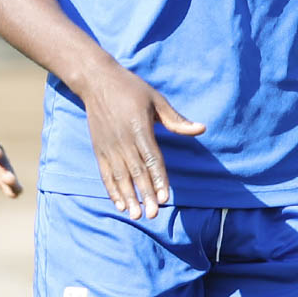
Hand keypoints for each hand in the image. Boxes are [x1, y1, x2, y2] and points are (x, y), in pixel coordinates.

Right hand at [72, 64, 203, 219]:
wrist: (96, 81)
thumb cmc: (131, 89)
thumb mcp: (156, 99)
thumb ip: (175, 119)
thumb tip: (201, 129)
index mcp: (139, 127)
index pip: (152, 158)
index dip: (159, 179)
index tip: (165, 197)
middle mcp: (123, 139)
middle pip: (136, 172)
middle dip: (145, 195)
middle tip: (154, 215)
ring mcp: (109, 146)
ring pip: (120, 176)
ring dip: (128, 197)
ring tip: (136, 215)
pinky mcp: (99, 149)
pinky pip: (105, 173)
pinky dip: (112, 190)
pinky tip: (119, 204)